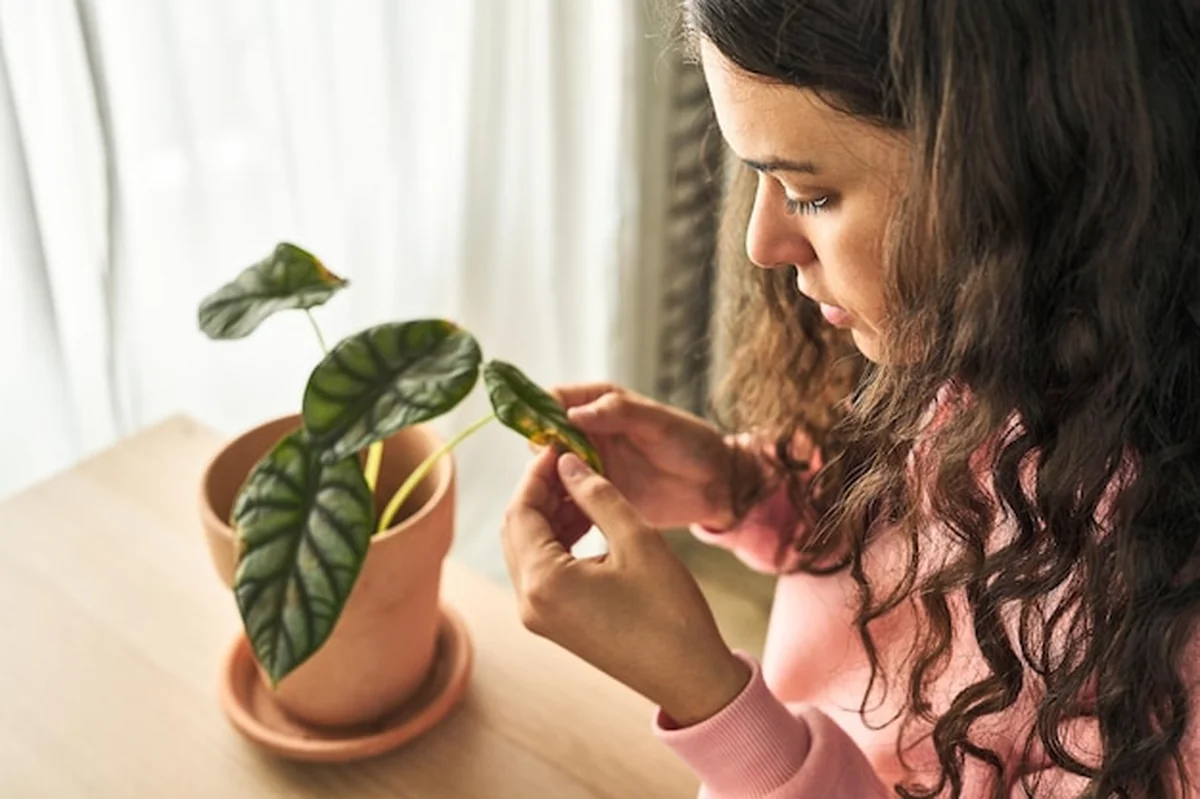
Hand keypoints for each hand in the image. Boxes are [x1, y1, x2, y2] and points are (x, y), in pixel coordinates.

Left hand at [501, 448, 750, 725]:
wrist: (691, 677)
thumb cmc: (670, 610)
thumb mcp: (637, 540)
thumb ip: (597, 495)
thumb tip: (567, 463)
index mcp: (543, 581)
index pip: (521, 510)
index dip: (539, 472)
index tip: (561, 444)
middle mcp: (529, 601)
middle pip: (517, 528)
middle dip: (541, 491)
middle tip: (572, 461)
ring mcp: (539, 617)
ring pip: (528, 548)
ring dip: (550, 515)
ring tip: (584, 486)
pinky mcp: (554, 623)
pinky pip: (542, 570)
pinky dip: (557, 541)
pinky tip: (587, 520)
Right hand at [549, 383, 756, 532]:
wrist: (716, 486)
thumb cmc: (692, 443)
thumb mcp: (658, 421)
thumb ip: (618, 412)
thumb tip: (573, 413)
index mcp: (599, 404)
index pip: (555, 401)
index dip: (541, 416)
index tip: (544, 437)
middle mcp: (588, 433)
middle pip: (544, 439)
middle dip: (540, 455)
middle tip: (550, 475)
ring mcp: (590, 466)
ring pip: (550, 472)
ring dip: (545, 484)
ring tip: (552, 500)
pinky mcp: (596, 496)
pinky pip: (566, 501)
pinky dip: (559, 508)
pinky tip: (563, 519)